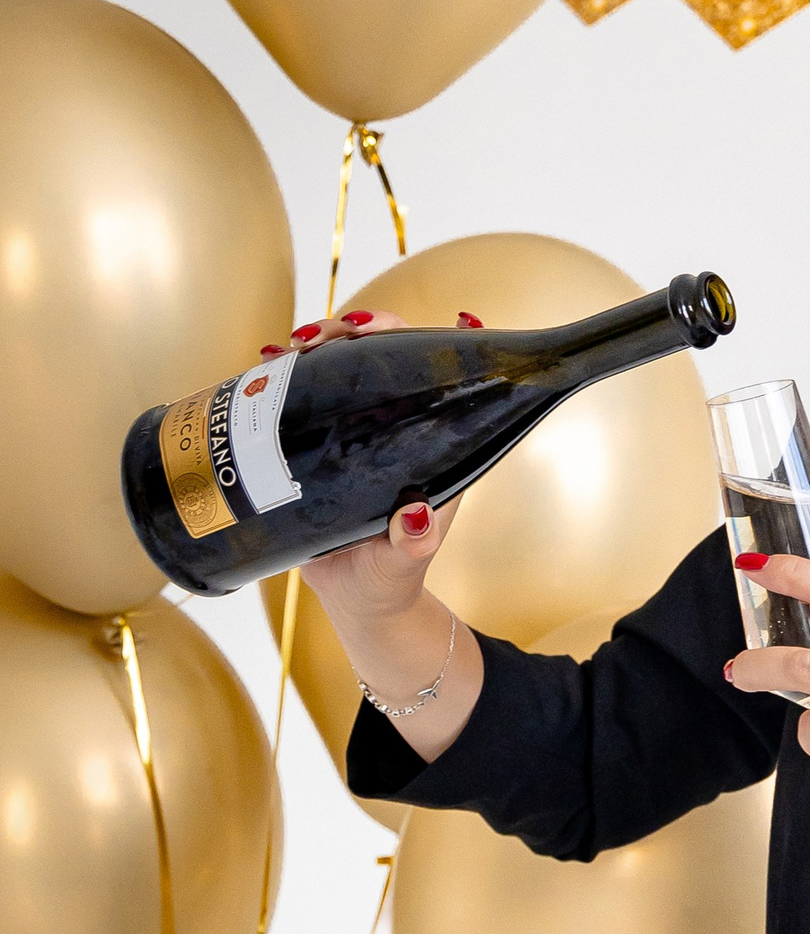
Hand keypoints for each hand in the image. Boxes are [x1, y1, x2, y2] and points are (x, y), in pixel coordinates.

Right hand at [292, 306, 465, 624]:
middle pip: (376, 361)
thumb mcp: (404, 564)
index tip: (378, 328)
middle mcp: (391, 431)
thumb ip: (414, 545)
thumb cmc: (391, 582)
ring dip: (312, 348)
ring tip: (285, 350)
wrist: (356, 605)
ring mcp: (351, 437)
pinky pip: (299, 403)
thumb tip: (416, 518)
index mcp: (426, 446)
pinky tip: (257, 367)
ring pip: (337, 374)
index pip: (426, 374)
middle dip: (348, 333)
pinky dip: (279, 379)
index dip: (409, 339)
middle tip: (315, 340)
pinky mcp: (314, 449)